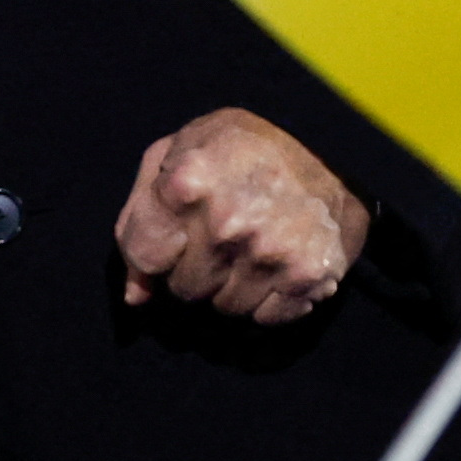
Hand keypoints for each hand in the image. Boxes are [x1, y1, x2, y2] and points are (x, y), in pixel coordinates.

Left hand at [115, 108, 368, 324]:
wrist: (325, 143)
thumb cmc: (238, 145)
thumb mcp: (175, 152)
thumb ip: (140, 218)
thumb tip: (135, 296)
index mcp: (186, 184)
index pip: (144, 256)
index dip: (154, 251)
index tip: (172, 237)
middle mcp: (227, 224)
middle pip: (184, 287)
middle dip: (192, 269)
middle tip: (216, 238)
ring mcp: (270, 253)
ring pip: (226, 307)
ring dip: (230, 286)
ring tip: (248, 246)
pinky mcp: (309, 276)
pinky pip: (267, 317)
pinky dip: (268, 299)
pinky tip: (274, 265)